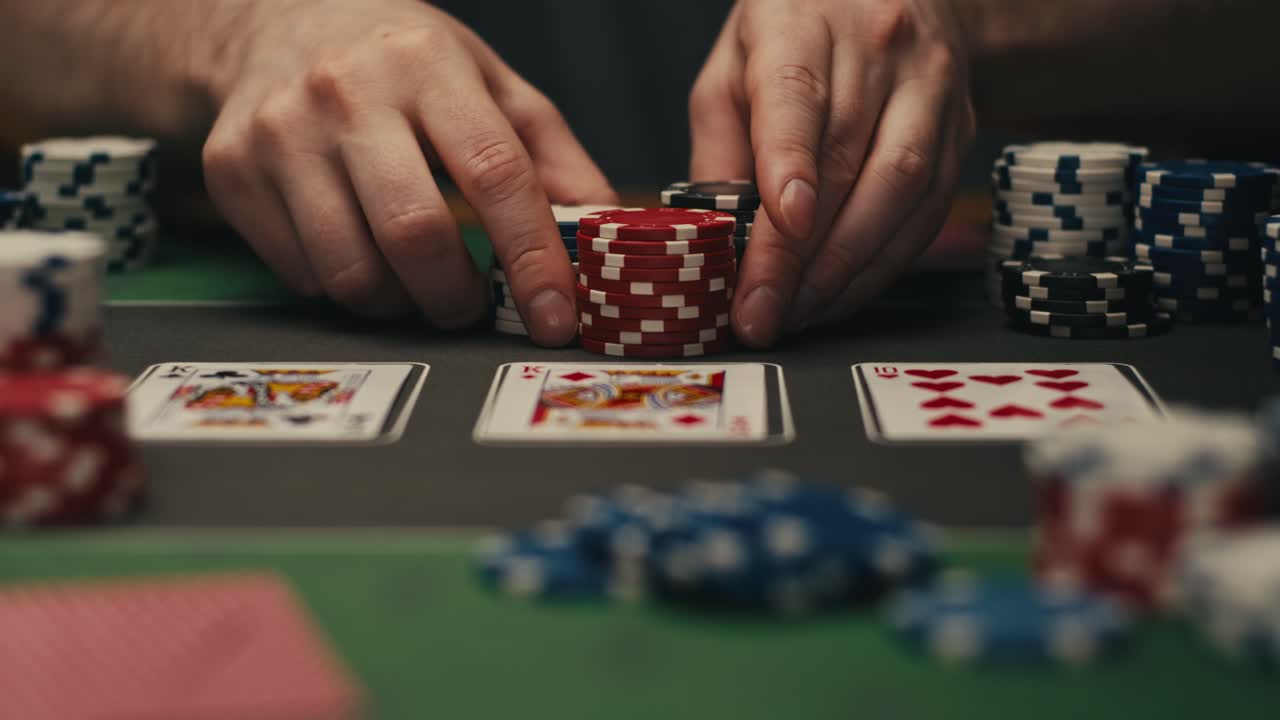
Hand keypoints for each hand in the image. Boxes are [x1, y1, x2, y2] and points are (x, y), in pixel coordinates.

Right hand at [201, 0, 614, 343]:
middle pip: (414, 233)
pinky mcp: (232, 171)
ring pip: (350, 271)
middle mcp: (347, 93)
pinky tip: (360, 255)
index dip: (532, 256)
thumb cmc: (400, 61)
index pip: (495, 173)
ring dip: (399, 304)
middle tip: (472, 304)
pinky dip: (344, 289)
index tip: (557, 314)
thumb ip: (550, 155)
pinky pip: (301, 275)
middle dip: (457, 295)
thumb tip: (603, 229)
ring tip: (415, 284)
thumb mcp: (487, 81)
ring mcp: (280, 134)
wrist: (272, 21)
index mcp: (428, 65)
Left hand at [690, 0, 975, 345]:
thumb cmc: (795, 38)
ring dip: (846, 268)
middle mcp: (877, 49)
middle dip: (801, 253)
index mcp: (802, 23)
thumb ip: (719, 149)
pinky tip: (841, 293)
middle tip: (763, 311)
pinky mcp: (961, 131)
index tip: (784, 224)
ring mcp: (930, 90)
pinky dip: (882, 265)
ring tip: (798, 311)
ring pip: (900, 190)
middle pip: (846, 159)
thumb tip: (716, 240)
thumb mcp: (731, 70)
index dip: (792, 164)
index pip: (798, 96)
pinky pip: (927, 212)